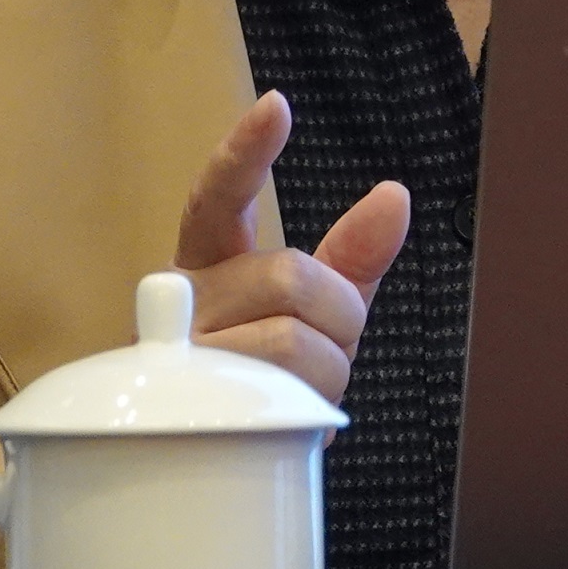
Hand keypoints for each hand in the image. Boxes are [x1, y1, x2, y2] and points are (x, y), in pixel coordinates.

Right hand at [171, 90, 410, 404]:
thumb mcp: (316, 316)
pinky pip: (273, 397)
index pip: (219, 199)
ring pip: (287, 340)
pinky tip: (281, 418)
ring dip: (321, 375)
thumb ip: (351, 259)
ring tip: (298, 395)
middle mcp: (181, 299)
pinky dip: (298, 407)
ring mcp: (173, 355)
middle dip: (338, 320)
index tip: (276, 106)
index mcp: (208, 265)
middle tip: (325, 353)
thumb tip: (394, 196)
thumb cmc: (264, 378)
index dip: (246, 153)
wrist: (215, 462)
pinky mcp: (181, 413)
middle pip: (290, 277)